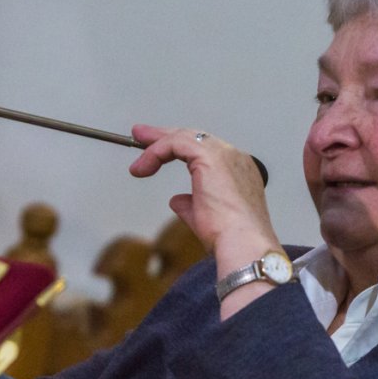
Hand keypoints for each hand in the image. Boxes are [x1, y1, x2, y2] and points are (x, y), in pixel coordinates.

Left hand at [129, 124, 284, 315]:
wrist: (241, 244)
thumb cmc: (228, 238)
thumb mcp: (203, 218)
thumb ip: (189, 205)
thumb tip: (176, 201)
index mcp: (239, 171)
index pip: (205, 150)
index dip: (178, 148)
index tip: (154, 154)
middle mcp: (235, 158)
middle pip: (195, 137)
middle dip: (164, 136)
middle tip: (140, 135)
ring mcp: (225, 154)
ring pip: (184, 137)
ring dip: (156, 144)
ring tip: (136, 150)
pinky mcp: (210, 156)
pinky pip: (176, 144)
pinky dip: (156, 152)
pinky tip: (143, 168)